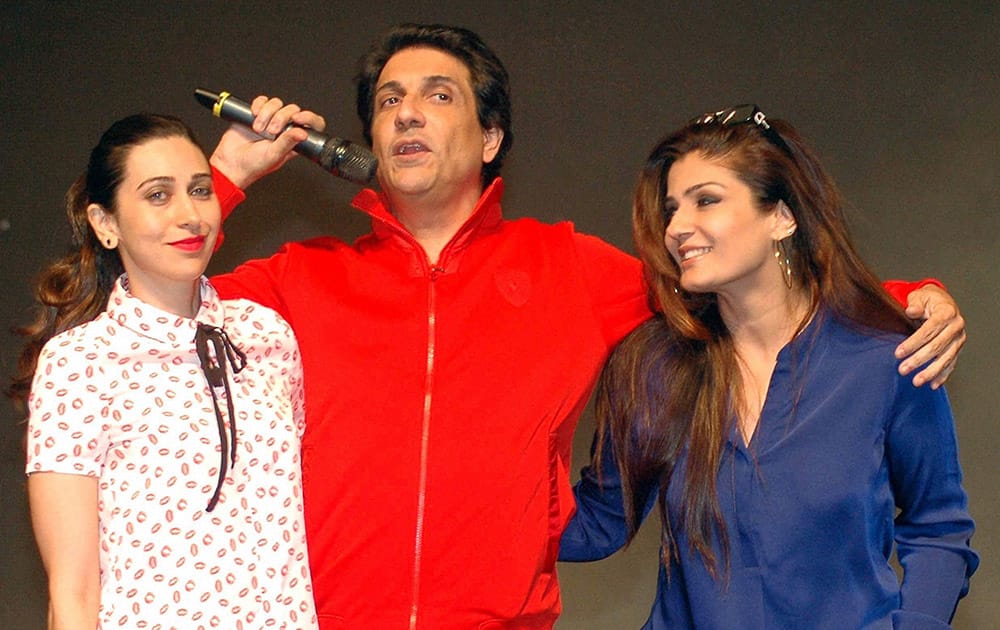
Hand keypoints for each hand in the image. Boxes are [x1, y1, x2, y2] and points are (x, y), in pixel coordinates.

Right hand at [209, 95, 325, 188]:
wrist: (230, 162)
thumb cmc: (253, 165)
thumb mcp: (274, 155)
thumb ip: (288, 143)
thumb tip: (303, 133)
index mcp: (293, 140)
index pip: (311, 125)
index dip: (309, 118)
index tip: (297, 119)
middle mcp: (284, 129)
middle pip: (292, 110)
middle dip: (281, 118)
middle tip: (271, 132)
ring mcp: (270, 120)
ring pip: (277, 104)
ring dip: (267, 114)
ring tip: (258, 129)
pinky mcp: (256, 113)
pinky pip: (262, 101)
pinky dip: (258, 105)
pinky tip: (253, 116)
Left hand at [894, 284, 965, 388]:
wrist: (942, 302)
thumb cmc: (927, 300)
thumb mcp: (919, 297)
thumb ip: (914, 304)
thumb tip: (911, 310)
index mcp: (947, 312)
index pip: (929, 330)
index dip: (913, 342)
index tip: (898, 353)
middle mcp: (956, 326)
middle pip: (937, 346)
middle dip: (918, 360)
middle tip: (902, 369)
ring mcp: (959, 339)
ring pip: (945, 358)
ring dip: (930, 372)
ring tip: (916, 381)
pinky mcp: (958, 348)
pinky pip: (951, 363)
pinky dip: (942, 375)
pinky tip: (933, 384)